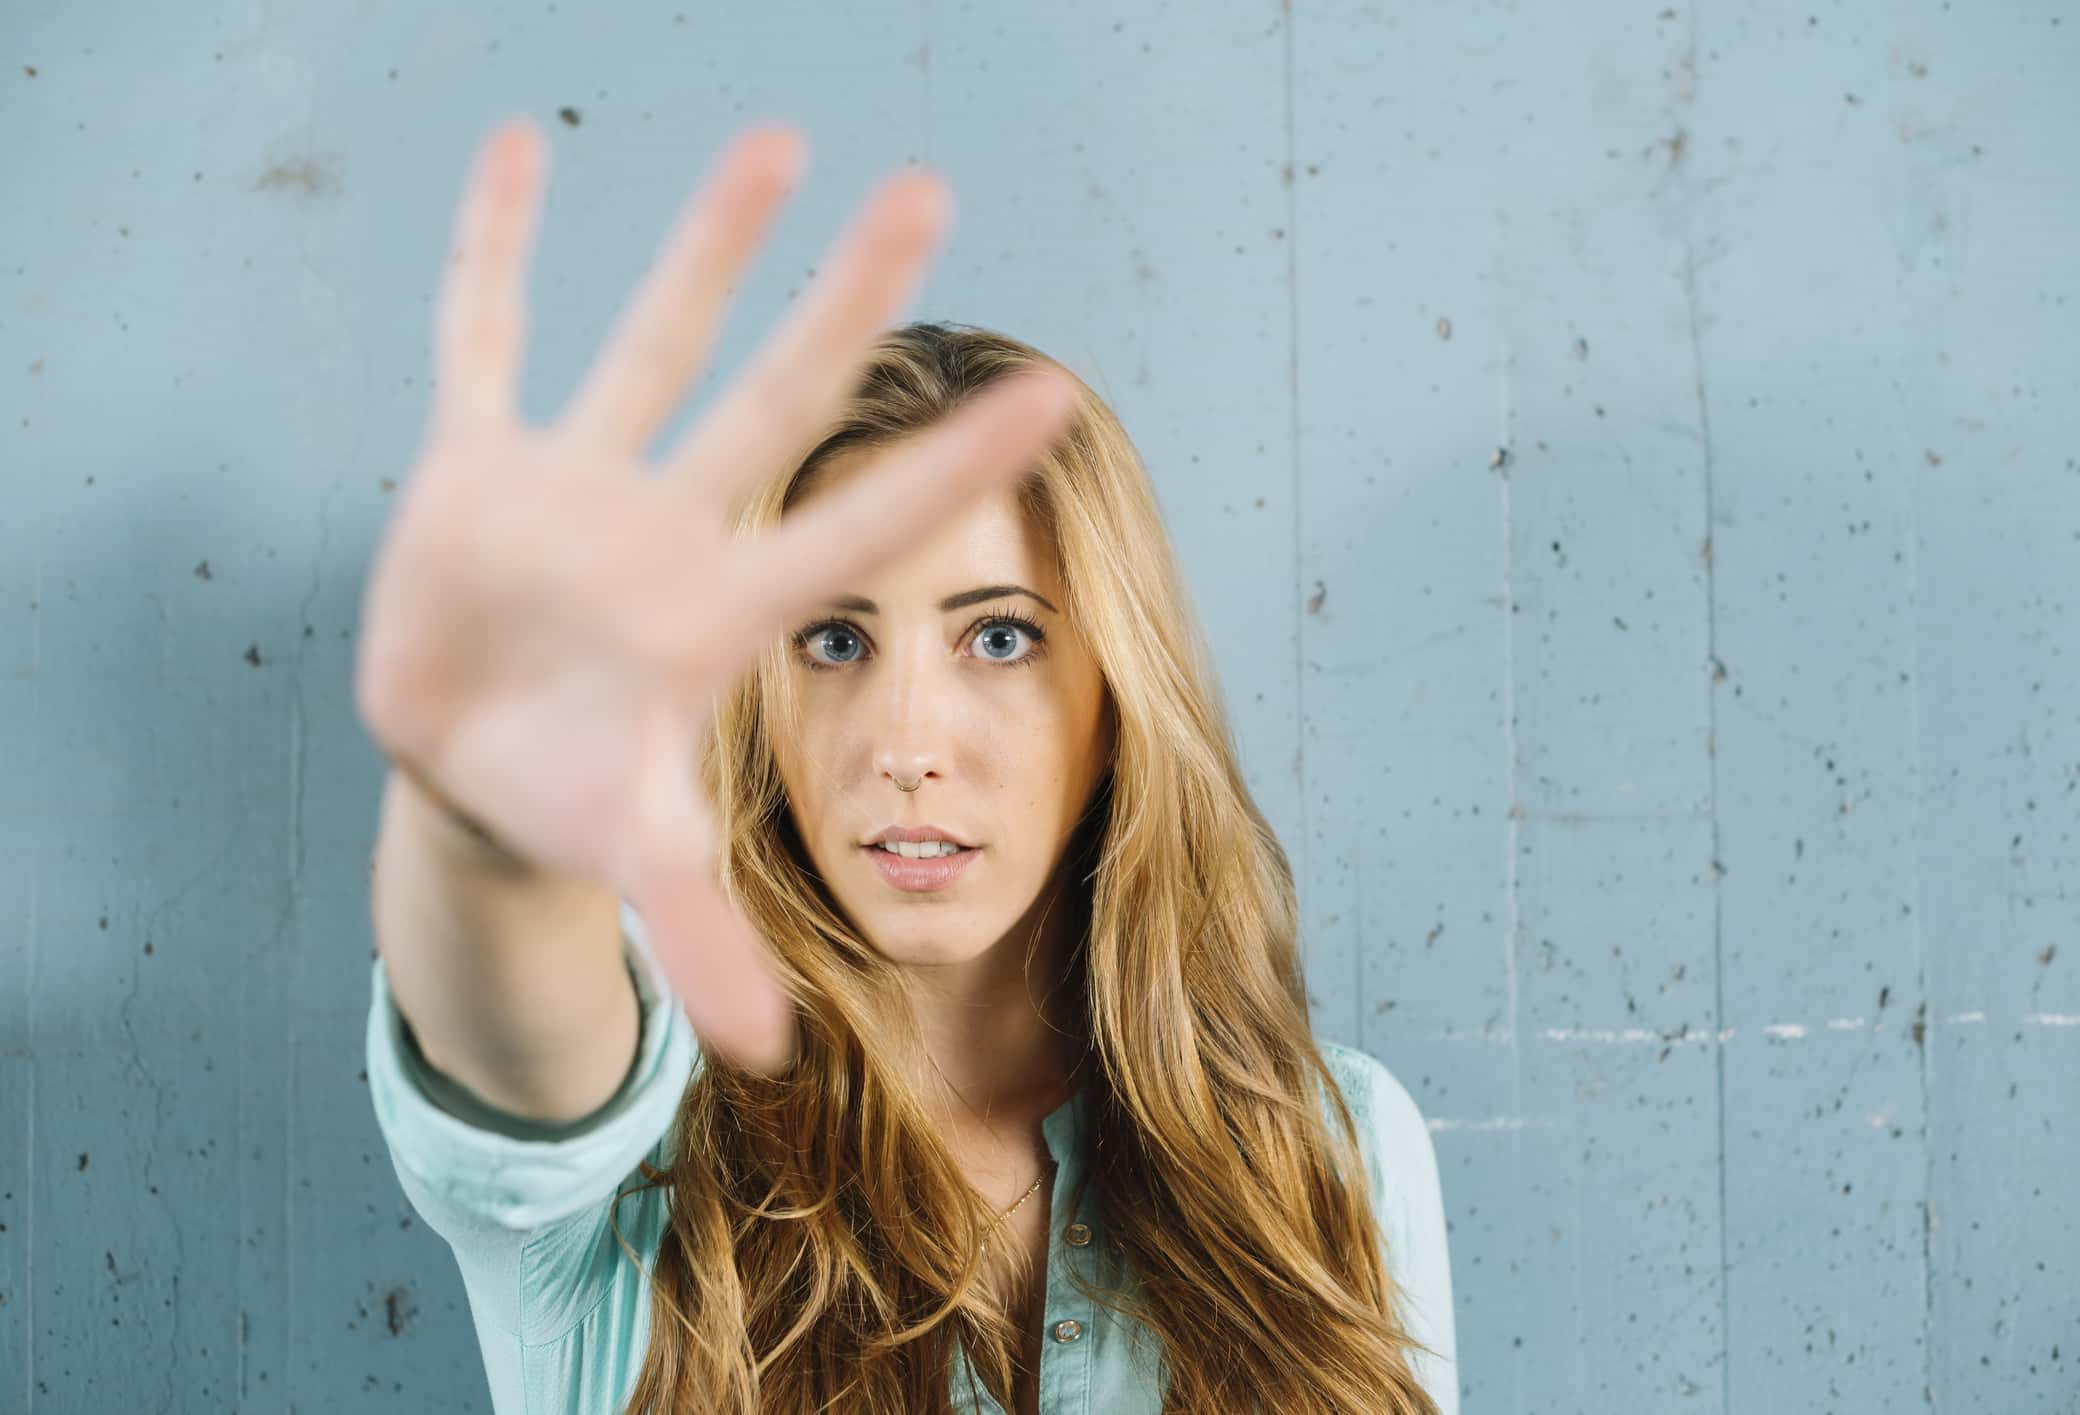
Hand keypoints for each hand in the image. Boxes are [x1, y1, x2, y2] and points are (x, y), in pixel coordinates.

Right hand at [353, 116, 1076, 1071]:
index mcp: (720, 614)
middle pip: (775, 396)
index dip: (949, 471)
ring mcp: (578, 486)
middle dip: (845, 300)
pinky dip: (489, 251)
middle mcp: (670, 529)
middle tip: (933, 189)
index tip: (1052, 395)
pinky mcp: (475, 465)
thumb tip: (766, 1055)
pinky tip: (511, 147)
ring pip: (651, 341)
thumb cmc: (577, 798)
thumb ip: (699, 932)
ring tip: (785, 136)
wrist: (475, 765)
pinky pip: (481, 334)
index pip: (856, 530)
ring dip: (706, 244)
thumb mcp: (638, 855)